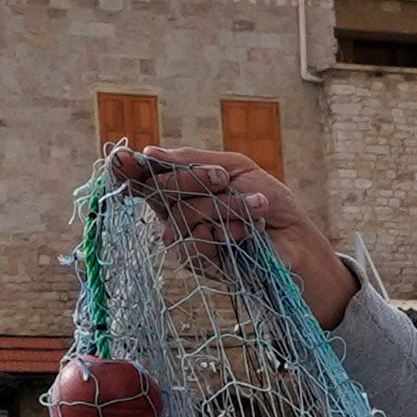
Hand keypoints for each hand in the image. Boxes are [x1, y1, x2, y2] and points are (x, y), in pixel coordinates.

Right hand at [111, 142, 356, 318]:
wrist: (296, 239)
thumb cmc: (268, 202)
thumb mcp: (236, 169)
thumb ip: (193, 161)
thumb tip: (150, 153)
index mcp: (180, 185)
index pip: (142, 176)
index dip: (126, 168)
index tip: (121, 158)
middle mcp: (174, 210)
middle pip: (157, 190)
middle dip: (192, 180)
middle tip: (222, 179)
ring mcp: (182, 238)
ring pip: (183, 215)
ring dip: (224, 208)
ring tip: (257, 208)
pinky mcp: (196, 262)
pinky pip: (194, 243)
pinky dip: (226, 233)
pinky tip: (246, 234)